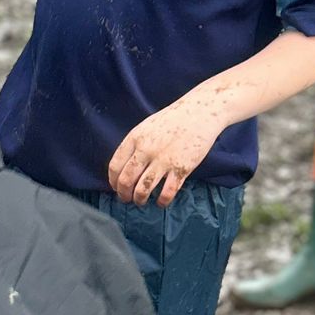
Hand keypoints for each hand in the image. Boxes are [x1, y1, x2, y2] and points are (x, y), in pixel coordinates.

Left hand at [109, 90, 226, 204]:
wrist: (200, 112)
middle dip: (123, 194)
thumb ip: (134, 145)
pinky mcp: (181, 168)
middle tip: (126, 198)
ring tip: (141, 201)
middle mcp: (147, 150)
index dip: (113, 181)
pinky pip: (167, 192)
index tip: (116, 187)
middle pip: (126, 181)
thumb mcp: (146, 127)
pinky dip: (162, 201)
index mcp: (135, 138)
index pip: (115, 166)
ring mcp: (164, 160)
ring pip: (143, 189)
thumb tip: (123, 169)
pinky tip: (161, 202)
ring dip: (139, 200)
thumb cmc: (172, 120)